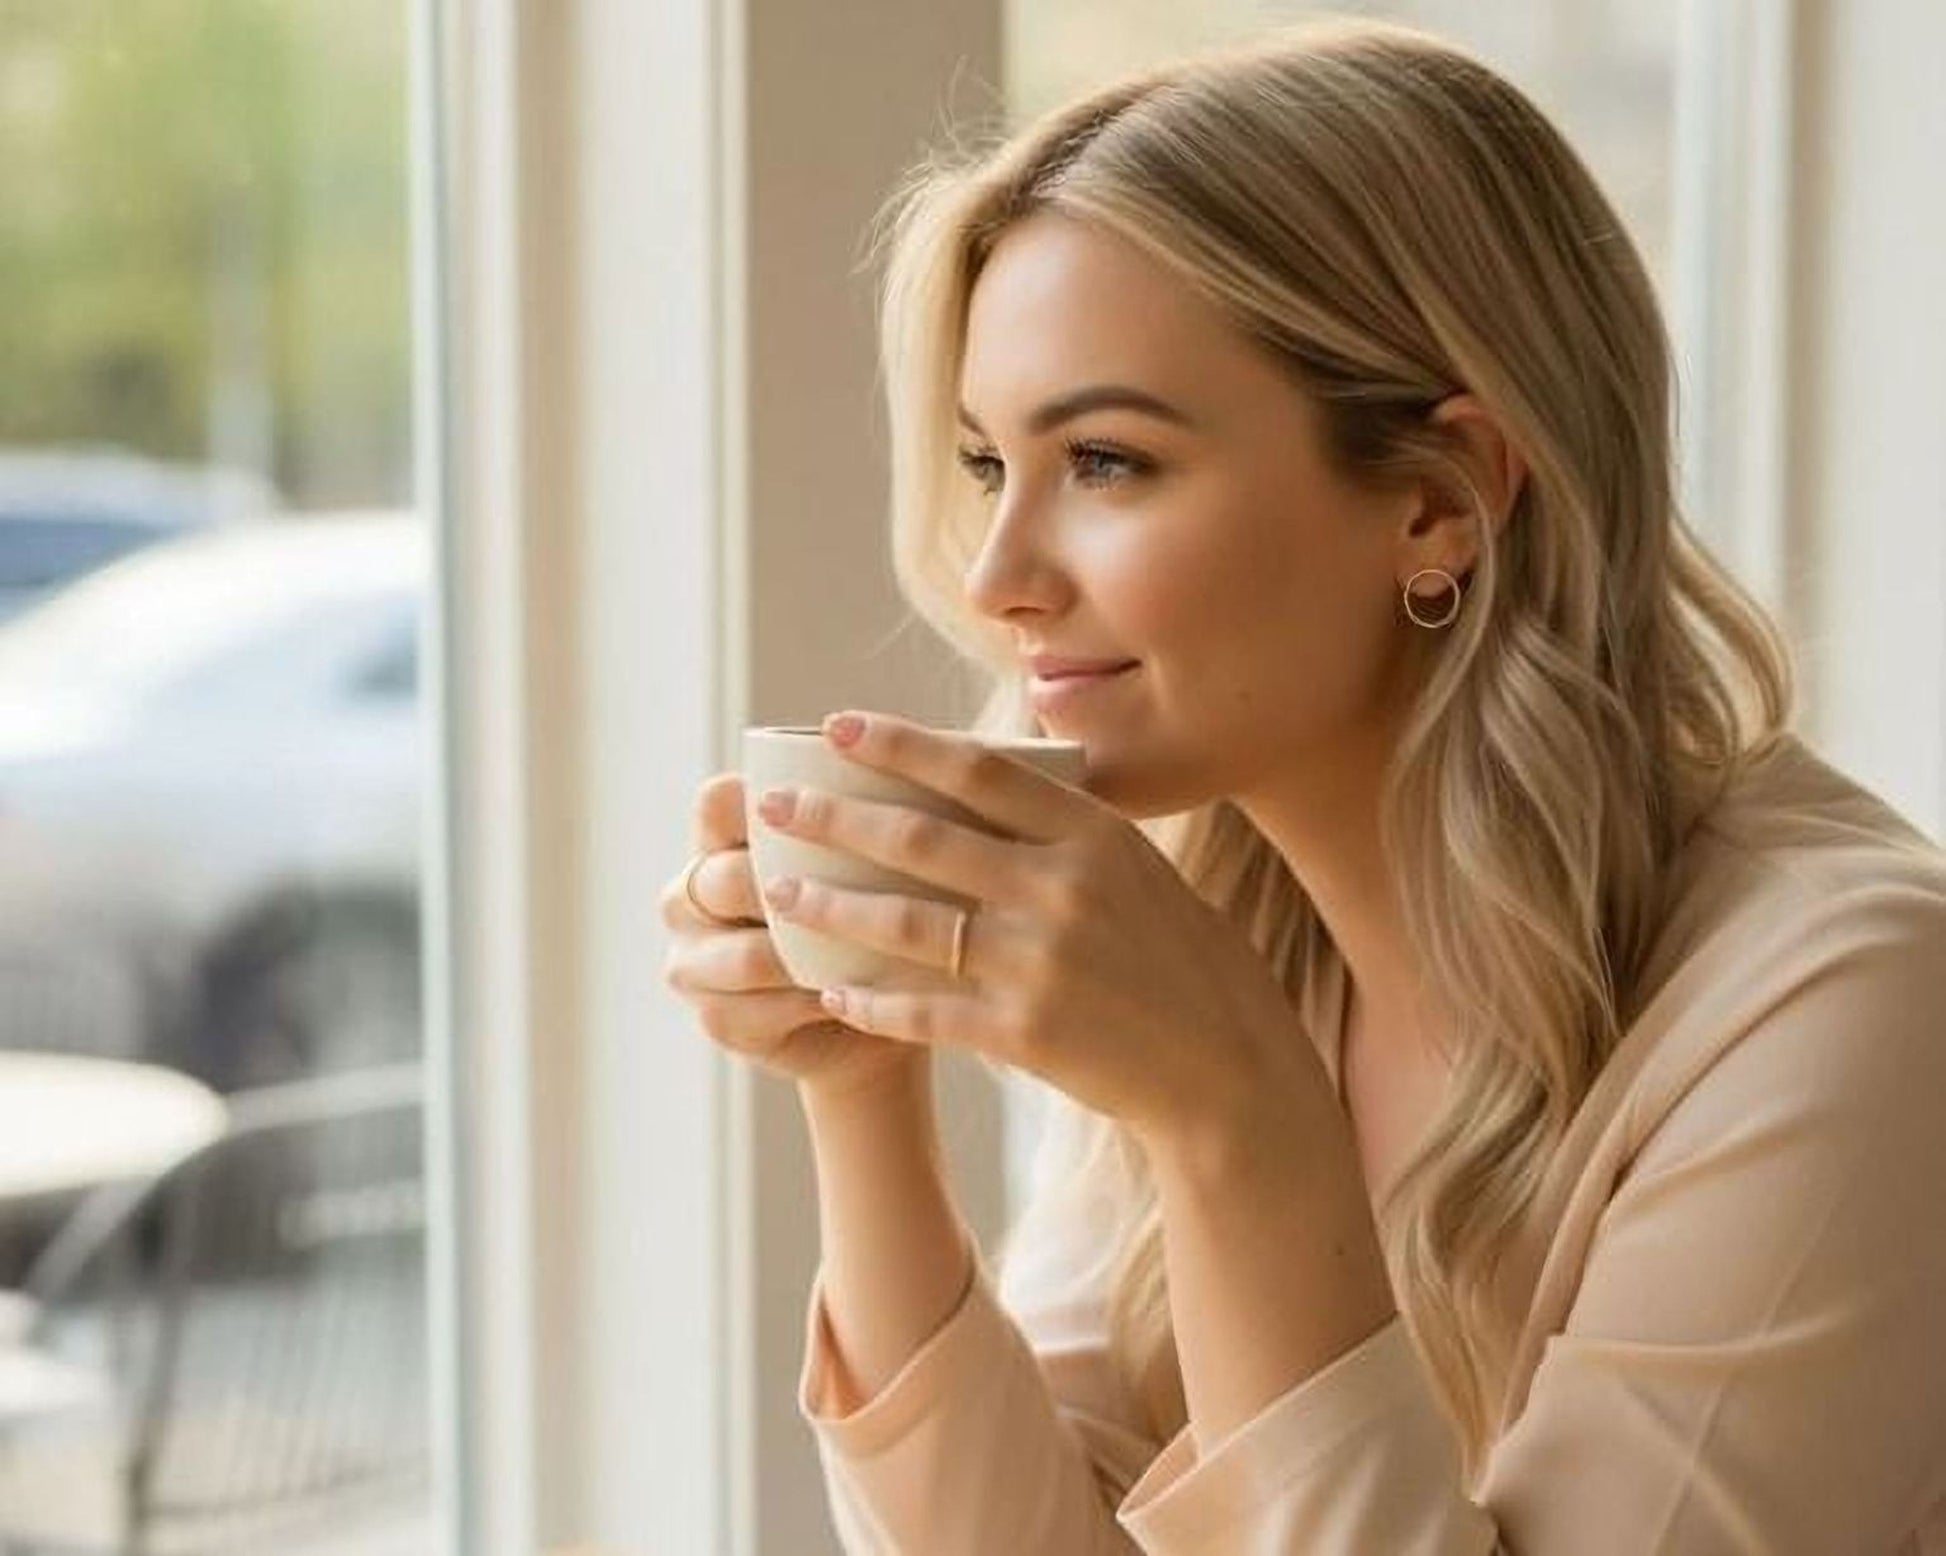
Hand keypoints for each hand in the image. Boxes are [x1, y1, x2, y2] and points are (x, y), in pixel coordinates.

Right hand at [660, 771, 925, 1099]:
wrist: (880, 1010)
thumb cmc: (883, 911)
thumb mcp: (880, 857)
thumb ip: (877, 817)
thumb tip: (925, 763)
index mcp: (718, 838)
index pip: (717, 804)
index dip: (757, 801)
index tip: (820, 807)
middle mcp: (691, 895)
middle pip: (727, 879)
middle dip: (790, 886)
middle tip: (867, 889)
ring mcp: (694, 961)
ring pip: (745, 955)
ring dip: (804, 956)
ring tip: (867, 951)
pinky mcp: (717, 1018)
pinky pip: (757, 1011)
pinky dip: (807, 1004)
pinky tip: (850, 997)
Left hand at [753, 712, 1328, 1149]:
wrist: (1228, 1070)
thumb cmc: (1186, 964)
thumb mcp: (1143, 874)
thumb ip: (1070, 834)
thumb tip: (987, 788)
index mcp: (1094, 835)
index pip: (977, 772)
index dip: (899, 744)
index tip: (837, 726)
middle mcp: (1062, 887)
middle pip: (921, 838)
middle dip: (835, 817)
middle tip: (773, 806)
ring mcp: (1040, 961)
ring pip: (905, 922)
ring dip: (831, 906)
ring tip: (778, 894)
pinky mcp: (1023, 1032)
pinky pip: (922, 1010)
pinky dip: (870, 1001)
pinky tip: (829, 993)